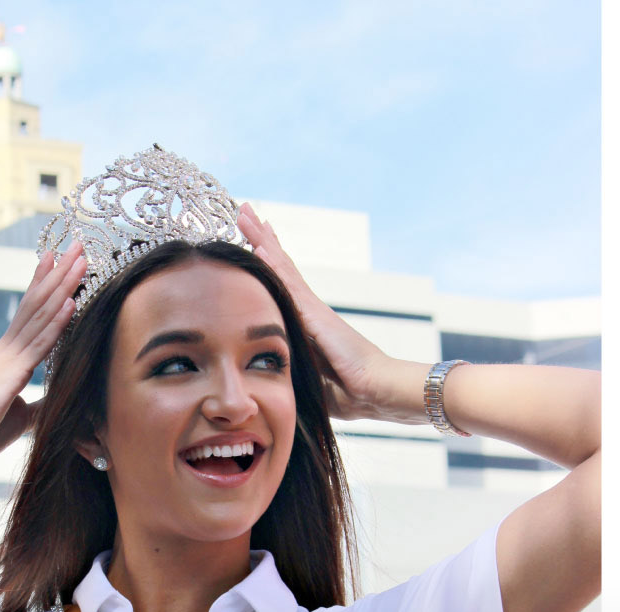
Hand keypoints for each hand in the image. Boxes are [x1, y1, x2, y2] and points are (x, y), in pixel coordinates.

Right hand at [0, 242, 87, 463]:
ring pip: (41, 315)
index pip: (31, 311)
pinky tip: (71, 302)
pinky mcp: (12, 374)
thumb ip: (40, 405)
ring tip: (81, 259)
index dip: (46, 282)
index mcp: (9, 356)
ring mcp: (9, 357)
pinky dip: (57, 322)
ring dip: (63, 286)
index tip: (59, 257)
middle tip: (78, 242)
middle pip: (39, 302)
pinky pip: (39, 344)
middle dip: (61, 271)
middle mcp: (8, 349)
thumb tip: (60, 403)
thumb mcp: (22, 417)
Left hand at [237, 204, 413, 422]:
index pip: (280, 285)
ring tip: (246, 212)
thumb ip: (290, 369)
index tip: (250, 241)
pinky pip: (288, 284)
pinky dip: (273, 263)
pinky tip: (258, 246)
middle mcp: (308, 309)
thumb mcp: (308, 379)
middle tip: (244, 210)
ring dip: (262, 239)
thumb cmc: (348, 392)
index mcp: (305, 324)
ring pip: (281, 266)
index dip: (265, 262)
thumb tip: (266, 377)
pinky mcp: (315, 314)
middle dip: (261, 239)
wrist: (375, 390)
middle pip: (280, 266)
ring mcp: (312, 308)